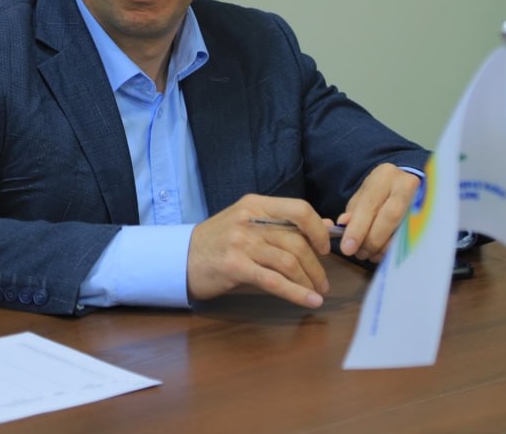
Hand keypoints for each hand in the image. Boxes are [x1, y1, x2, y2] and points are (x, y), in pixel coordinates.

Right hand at [187, 194, 332, 307]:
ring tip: (317, 293)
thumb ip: (283, 224)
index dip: (318, 230)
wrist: (180, 258)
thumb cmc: (218, 241)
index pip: (299, 209)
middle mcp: (249, 220)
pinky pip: (274, 281)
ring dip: (309, 281)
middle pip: (297, 241)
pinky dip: (296, 293)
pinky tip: (309, 301)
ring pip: (288, 262)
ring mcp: (241, 242)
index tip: (325, 248)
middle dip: (316, 265)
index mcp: (255, 204)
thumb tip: (325, 226)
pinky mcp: (234, 266)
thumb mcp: (248, 223)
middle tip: (323, 282)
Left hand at [336, 163, 420, 261]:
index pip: (370, 203)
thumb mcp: (364, 196)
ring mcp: (422, 198)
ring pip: (404, 228)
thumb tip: (344, 224)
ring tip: (371, 254)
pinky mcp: (429, 214)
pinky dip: (395, 248)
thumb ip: (354, 211)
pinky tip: (384, 253)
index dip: (358, 228)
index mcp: (384, 176)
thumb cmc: (382, 193)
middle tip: (360, 254)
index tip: (347, 248)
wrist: (409, 185)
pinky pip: (412, 236)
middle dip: (373, 239)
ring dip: (384, 247)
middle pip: (391, 215)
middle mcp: (405, 183)